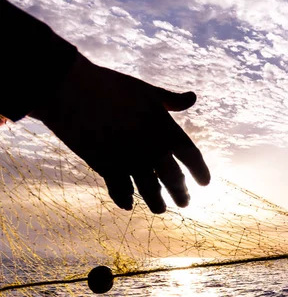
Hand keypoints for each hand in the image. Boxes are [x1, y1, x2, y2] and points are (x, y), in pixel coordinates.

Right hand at [31, 53, 209, 212]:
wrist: (73, 90)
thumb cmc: (111, 86)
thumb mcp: (146, 90)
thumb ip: (171, 100)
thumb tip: (192, 97)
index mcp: (166, 129)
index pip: (192, 157)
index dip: (201, 172)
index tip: (205, 183)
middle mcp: (153, 150)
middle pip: (174, 180)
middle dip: (181, 193)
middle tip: (185, 202)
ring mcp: (130, 161)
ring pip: (151, 192)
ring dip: (157, 203)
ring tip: (161, 209)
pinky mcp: (108, 168)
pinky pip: (120, 191)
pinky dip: (125, 200)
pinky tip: (128, 205)